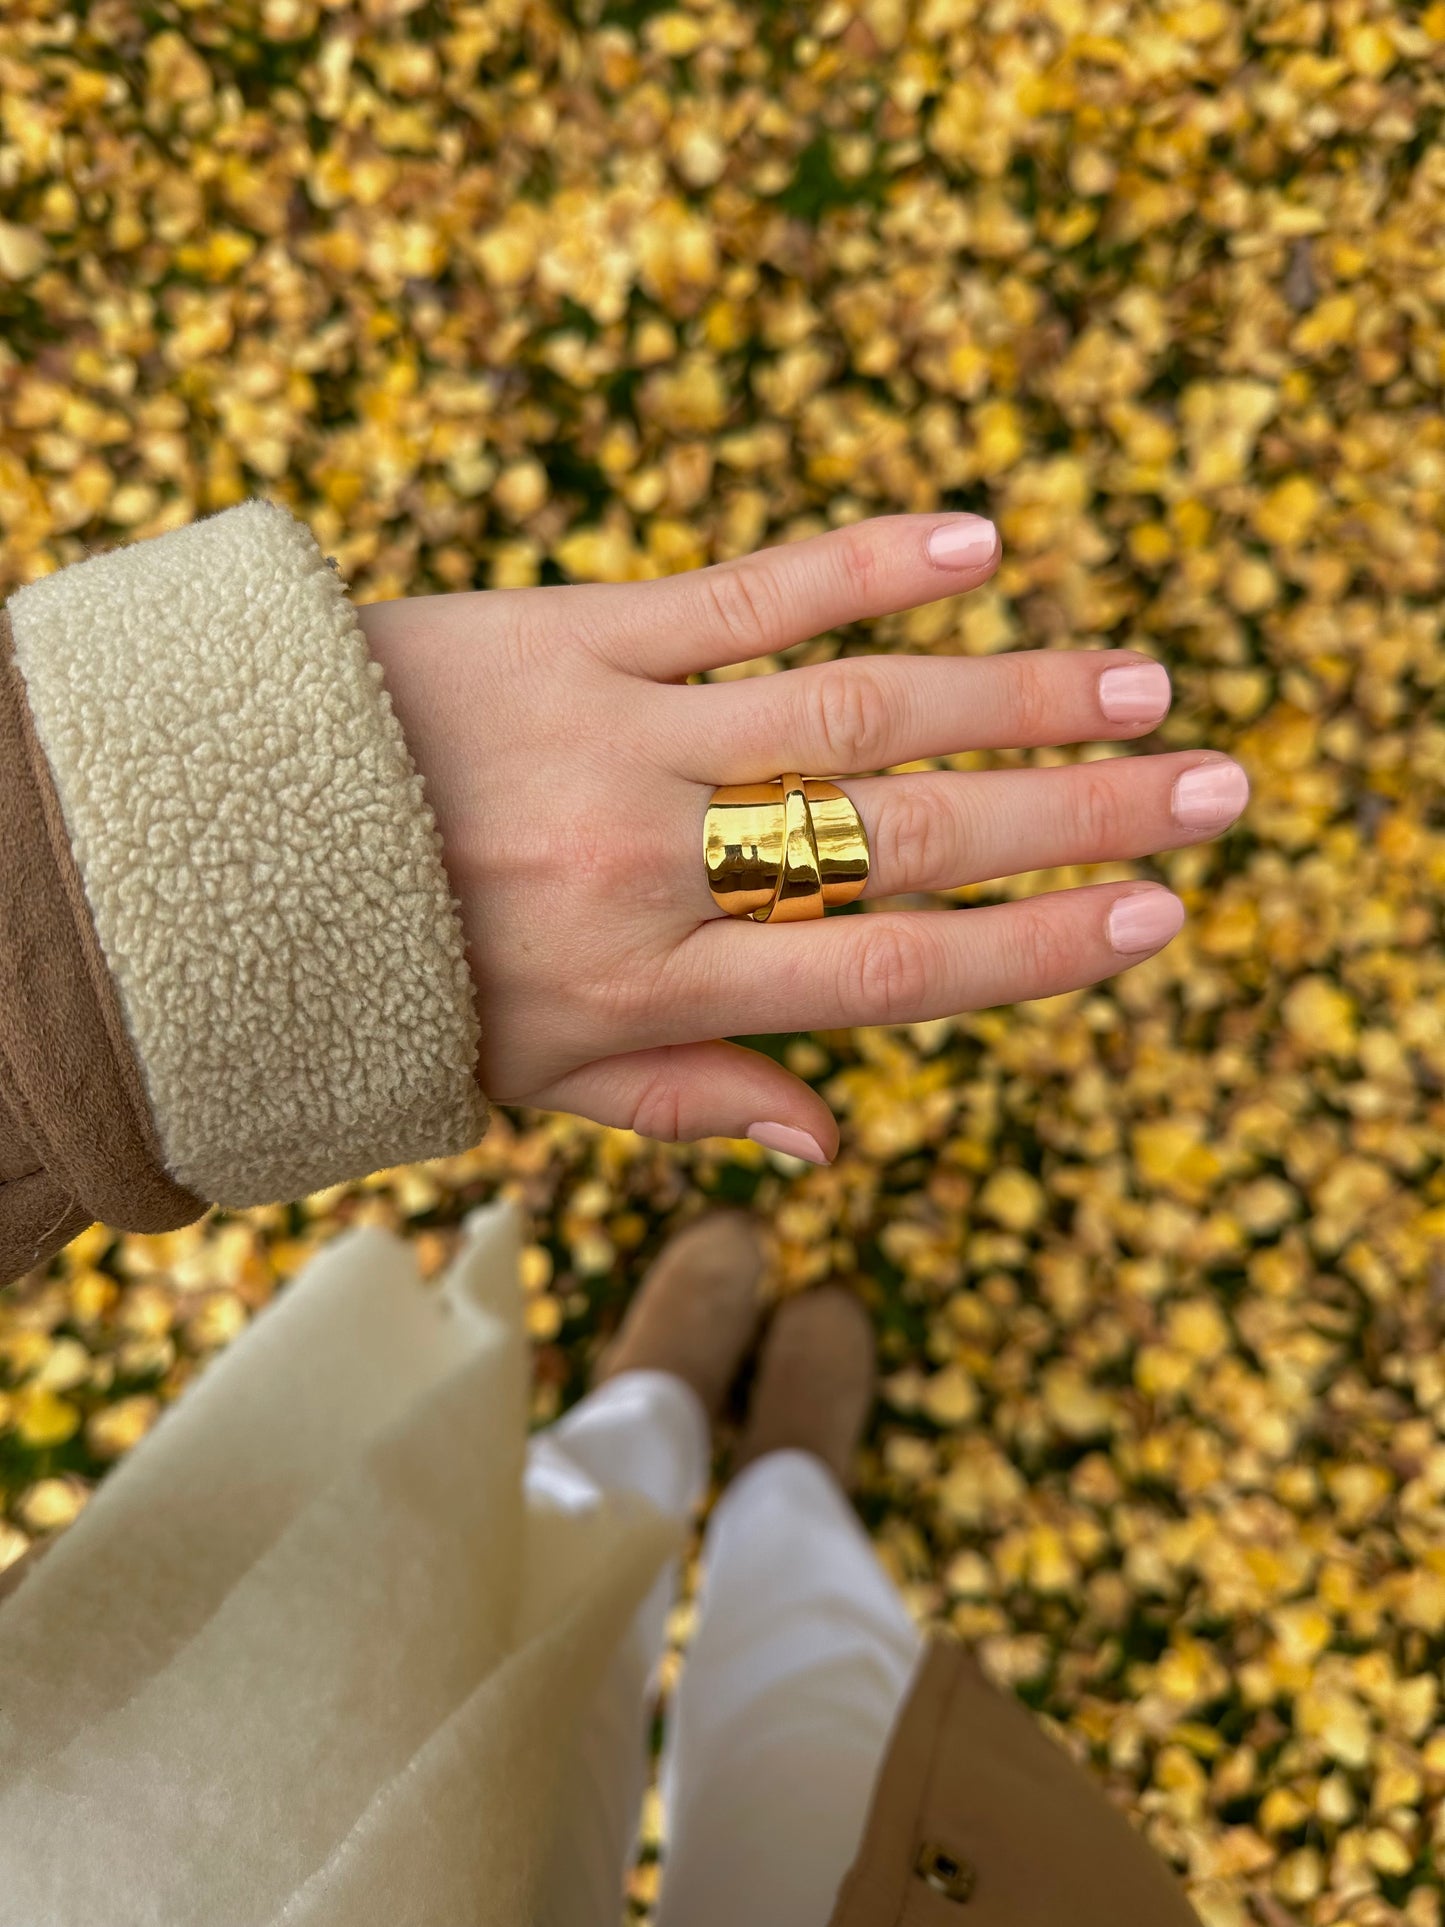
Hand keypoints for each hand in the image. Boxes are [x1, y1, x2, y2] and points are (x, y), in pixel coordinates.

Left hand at [357, 513, 1247, 1163]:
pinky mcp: (570, 629)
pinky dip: (860, 565)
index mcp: (651, 989)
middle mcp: (653, 868)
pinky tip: (977, 545)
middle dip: (1077, 817)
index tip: (1154, 921)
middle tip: (1214, 790)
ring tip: (1138, 685)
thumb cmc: (392, 975)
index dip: (1032, 950)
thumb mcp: (531, 1079)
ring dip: (1009, 692)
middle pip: (905, 837)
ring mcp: (616, 739)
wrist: (213, 850)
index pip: (885, 973)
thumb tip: (833, 1149)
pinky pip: (737, 593)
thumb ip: (688, 1103)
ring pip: (849, 709)